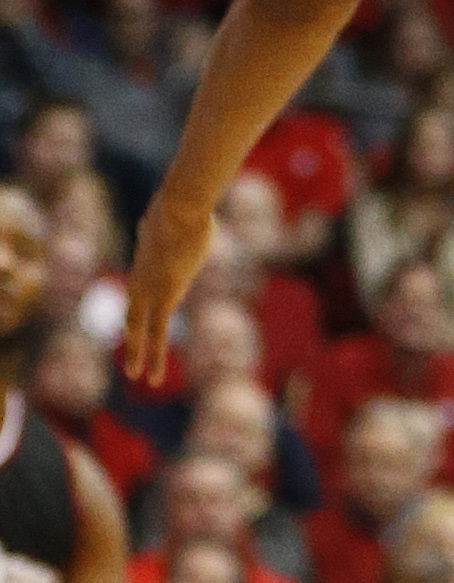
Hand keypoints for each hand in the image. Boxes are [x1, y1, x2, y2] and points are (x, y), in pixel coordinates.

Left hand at [122, 183, 214, 384]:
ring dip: (139, 353)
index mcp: (147, 257)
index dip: (139, 305)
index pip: (141, 286)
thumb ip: (186, 221)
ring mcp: (150, 288)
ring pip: (140, 327)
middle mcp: (143, 276)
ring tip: (138, 377)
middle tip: (129, 356)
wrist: (179, 207)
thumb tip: (194, 206)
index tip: (137, 321)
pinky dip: (152, 355)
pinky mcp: (163, 297)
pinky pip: (155, 333)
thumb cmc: (189, 205)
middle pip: (134, 310)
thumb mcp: (184, 216)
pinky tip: (151, 375)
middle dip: (132, 335)